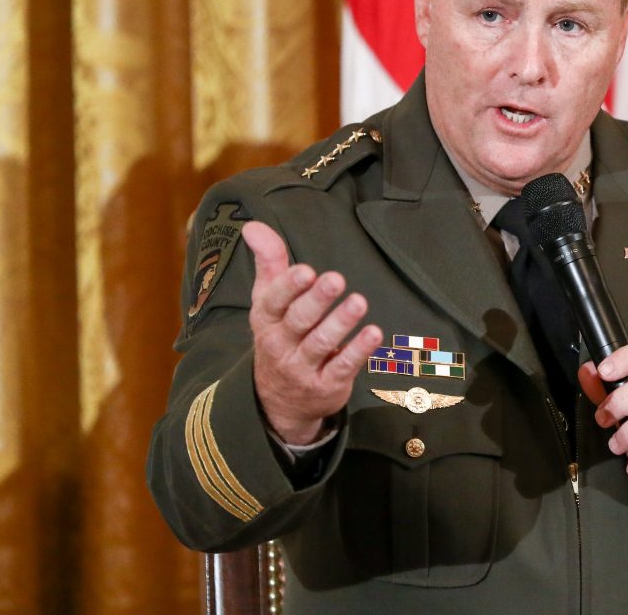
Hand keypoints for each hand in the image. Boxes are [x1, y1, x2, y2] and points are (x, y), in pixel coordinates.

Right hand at [243, 221, 381, 444]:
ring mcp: (302, 367)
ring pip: (321, 343)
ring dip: (340, 322)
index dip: (289, 286)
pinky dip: (358, 351)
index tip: (306, 270)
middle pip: (298, 320)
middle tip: (336, 279)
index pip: (274, 301)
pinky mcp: (326, 385)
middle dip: (317, 300)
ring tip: (358, 302)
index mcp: (266, 319)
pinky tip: (374, 334)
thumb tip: (253, 225)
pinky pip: (342, 367)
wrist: (277, 401)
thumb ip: (268, 261)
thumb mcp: (267, 300)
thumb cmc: (279, 336)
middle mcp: (281, 344)